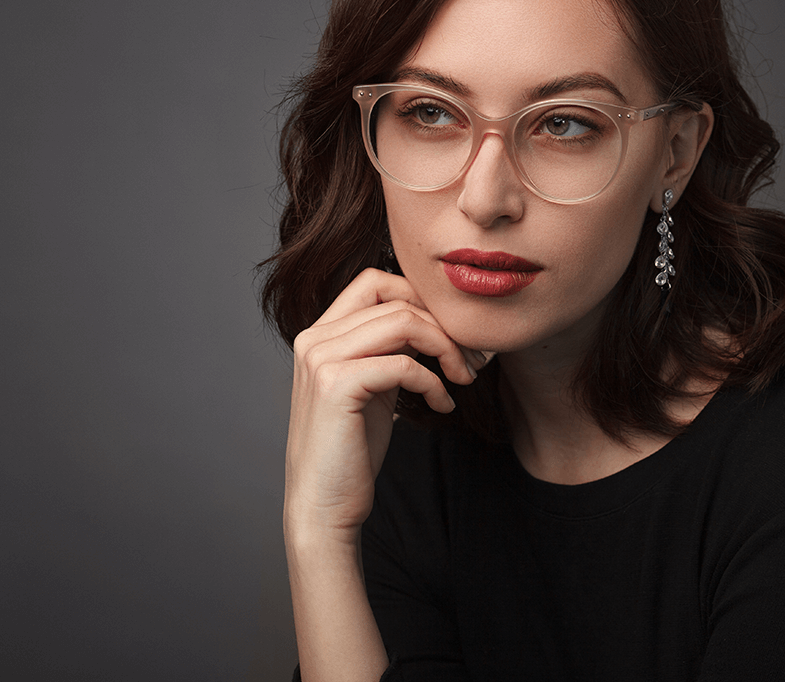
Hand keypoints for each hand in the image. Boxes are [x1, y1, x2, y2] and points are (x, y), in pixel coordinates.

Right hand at [283, 268, 480, 548]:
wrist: (323, 503)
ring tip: (462, 378)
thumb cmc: (352, 447)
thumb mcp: (374, 384)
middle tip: (470, 360)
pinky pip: (403, 363)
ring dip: (445, 348)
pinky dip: (433, 381)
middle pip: (395, 299)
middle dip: (443, 326)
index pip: (374, 281)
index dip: (420, 299)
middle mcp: (314, 339)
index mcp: (320, 334)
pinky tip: (443, 404)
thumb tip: (433, 320)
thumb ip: (390, 347)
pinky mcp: (336, 385)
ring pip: (402, 322)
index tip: (450, 334)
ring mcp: (321, 359)